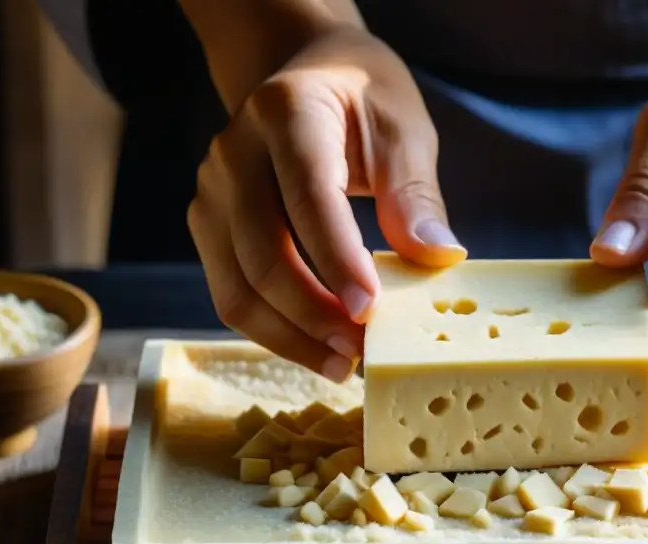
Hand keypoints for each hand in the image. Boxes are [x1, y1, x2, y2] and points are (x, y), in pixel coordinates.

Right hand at [187, 23, 464, 380]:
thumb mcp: (403, 129)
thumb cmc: (362, 102)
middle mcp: (234, 153)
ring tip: (344, 365)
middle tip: (364, 355)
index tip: (369, 312)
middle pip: (263, 254)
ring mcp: (212, 193)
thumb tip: (439, 258)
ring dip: (290, 337)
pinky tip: (317, 348)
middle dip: (314, 315)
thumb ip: (416, 193)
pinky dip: (274, 330)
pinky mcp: (208, 228)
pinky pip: (232, 294)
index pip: (308, 196)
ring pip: (237, 288)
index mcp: (287, 114)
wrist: (304, 75)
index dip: (337, 261)